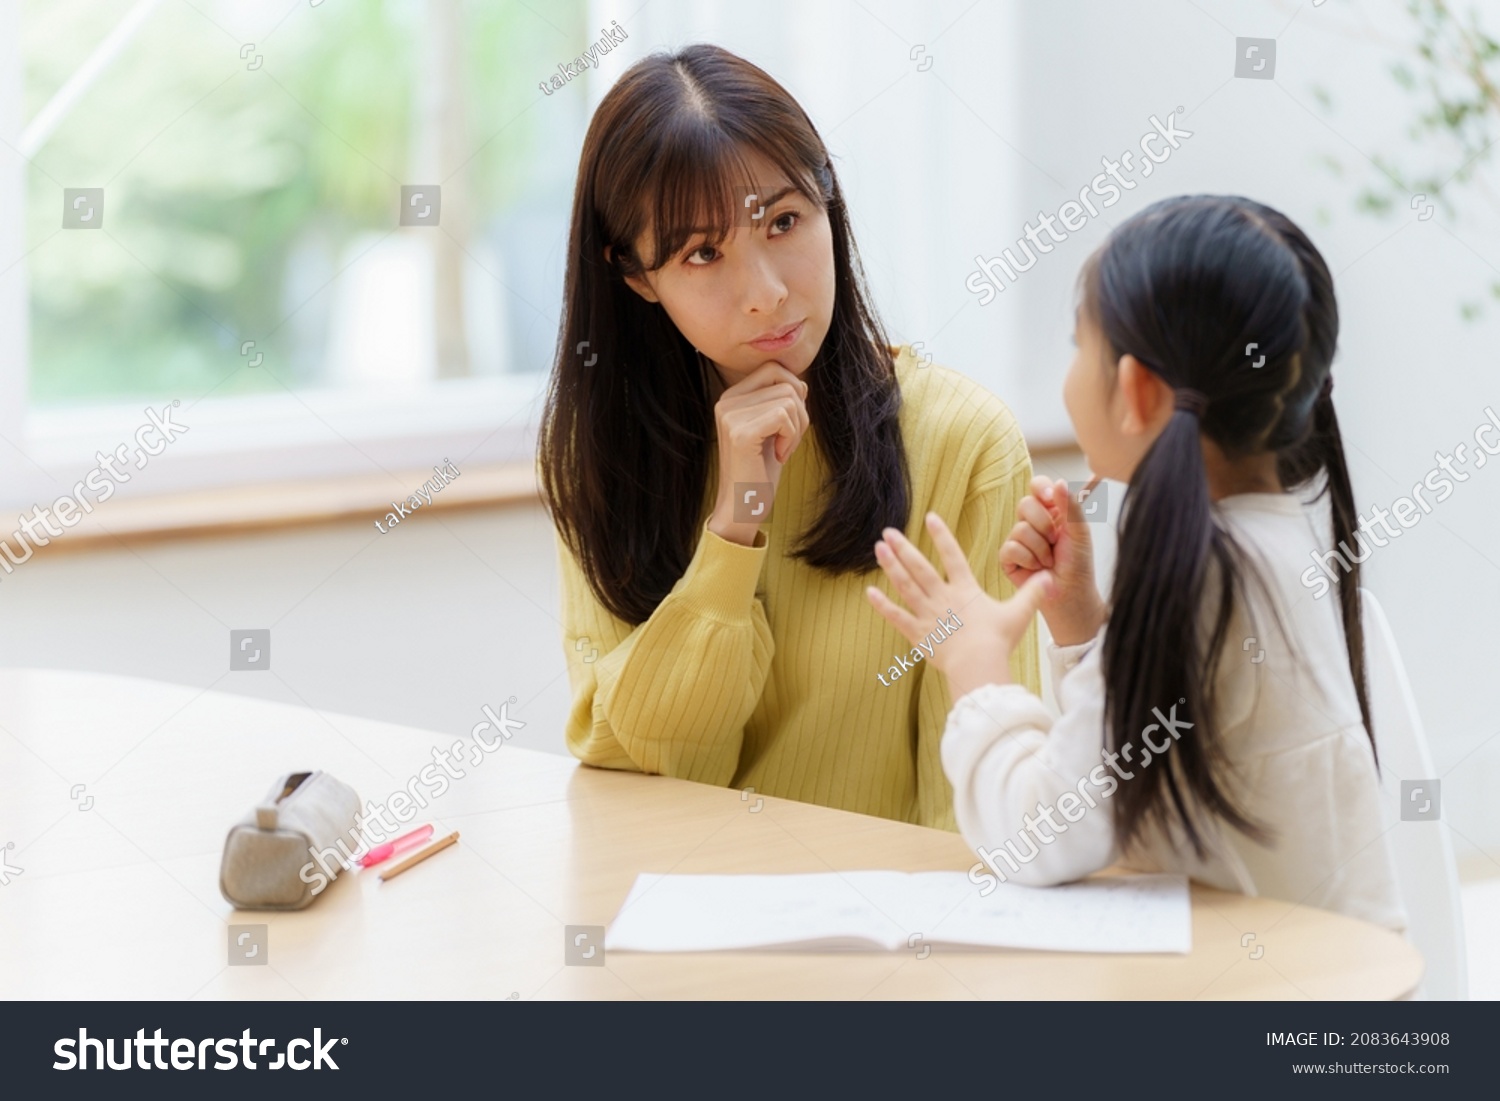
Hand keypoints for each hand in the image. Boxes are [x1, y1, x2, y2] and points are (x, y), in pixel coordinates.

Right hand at [707, 362, 808, 545]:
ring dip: (797, 428)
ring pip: (790, 399)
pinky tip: (779, 456)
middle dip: (800, 412)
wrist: (741, 508)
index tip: (786, 424)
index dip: (793, 392)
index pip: (774, 369)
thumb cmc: (759, 471)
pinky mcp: (740, 433)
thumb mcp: (771, 429)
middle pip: (786, 382)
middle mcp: (726, 401)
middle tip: (788, 440)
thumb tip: (801, 383)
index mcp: (731, 397)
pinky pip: (785, 416)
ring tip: (782, 450)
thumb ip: (780, 402)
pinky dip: (791, 437)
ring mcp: (731, 415)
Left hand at [867, 512, 1053, 701]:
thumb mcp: (1020, 614)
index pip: (953, 555)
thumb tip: (1052, 578)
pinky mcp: (918, 634)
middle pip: (919, 567)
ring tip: (878, 549)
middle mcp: (942, 597)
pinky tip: (869, 592)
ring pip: (905, 585)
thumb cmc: (998, 640)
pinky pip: (896, 617)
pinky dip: (882, 605)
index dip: (942, 535)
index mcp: (965, 590)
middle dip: (903, 547)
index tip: (930, 516)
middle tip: (888, 531)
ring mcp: (927, 614)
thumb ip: (1033, 594)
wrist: (978, 663)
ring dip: (890, 566)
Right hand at [999, 476, 1103, 645]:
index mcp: (1051, 511)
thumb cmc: (1078, 565)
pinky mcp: (1008, 558)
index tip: (1049, 497)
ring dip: (1039, 548)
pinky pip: (1010, 548)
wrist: (1071, 595)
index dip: (1040, 489)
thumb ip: (1071, 506)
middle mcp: (1032, 523)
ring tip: (1049, 561)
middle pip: (1024, 504)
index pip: (1038, 487)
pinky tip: (1036, 569)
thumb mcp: (1080, 532)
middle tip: (1055, 540)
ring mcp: (1018, 540)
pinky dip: (1028, 559)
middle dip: (1043, 524)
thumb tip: (1059, 482)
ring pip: (1019, 529)